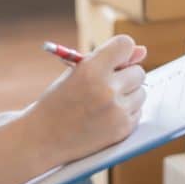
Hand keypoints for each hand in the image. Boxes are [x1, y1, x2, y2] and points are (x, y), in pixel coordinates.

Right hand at [28, 35, 147, 165]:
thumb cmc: (59, 101)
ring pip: (142, 92)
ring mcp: (117, 111)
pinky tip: (106, 116)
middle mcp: (107, 89)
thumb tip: (142, 51)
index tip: (116, 59)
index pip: (125, 45)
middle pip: (138, 71)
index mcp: (91, 69)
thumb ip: (109, 60)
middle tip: (106, 85)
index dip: (122, 51)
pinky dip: (127, 112)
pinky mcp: (123, 129)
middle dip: (125, 76)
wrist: (42, 138)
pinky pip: (139, 111)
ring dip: (128, 95)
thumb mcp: (76, 73)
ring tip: (104, 102)